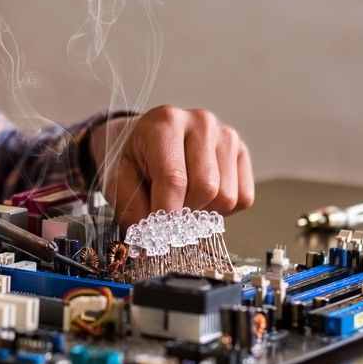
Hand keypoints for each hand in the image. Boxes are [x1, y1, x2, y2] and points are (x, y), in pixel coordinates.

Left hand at [89, 106, 253, 228]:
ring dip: (204, 211)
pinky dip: (222, 209)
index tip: (157, 232)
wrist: (147, 141)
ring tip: (183, 199)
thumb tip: (150, 241)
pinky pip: (243, 198)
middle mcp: (201, 122)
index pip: (174, 178)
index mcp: (165, 122)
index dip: (166, 213)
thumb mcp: (118, 180)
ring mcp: (226, 135)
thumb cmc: (135, 161)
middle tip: (168, 211)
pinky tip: (202, 196)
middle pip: (206, 188)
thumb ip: (131, 209)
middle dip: (185, 212)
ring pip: (226, 197)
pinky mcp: (241, 152)